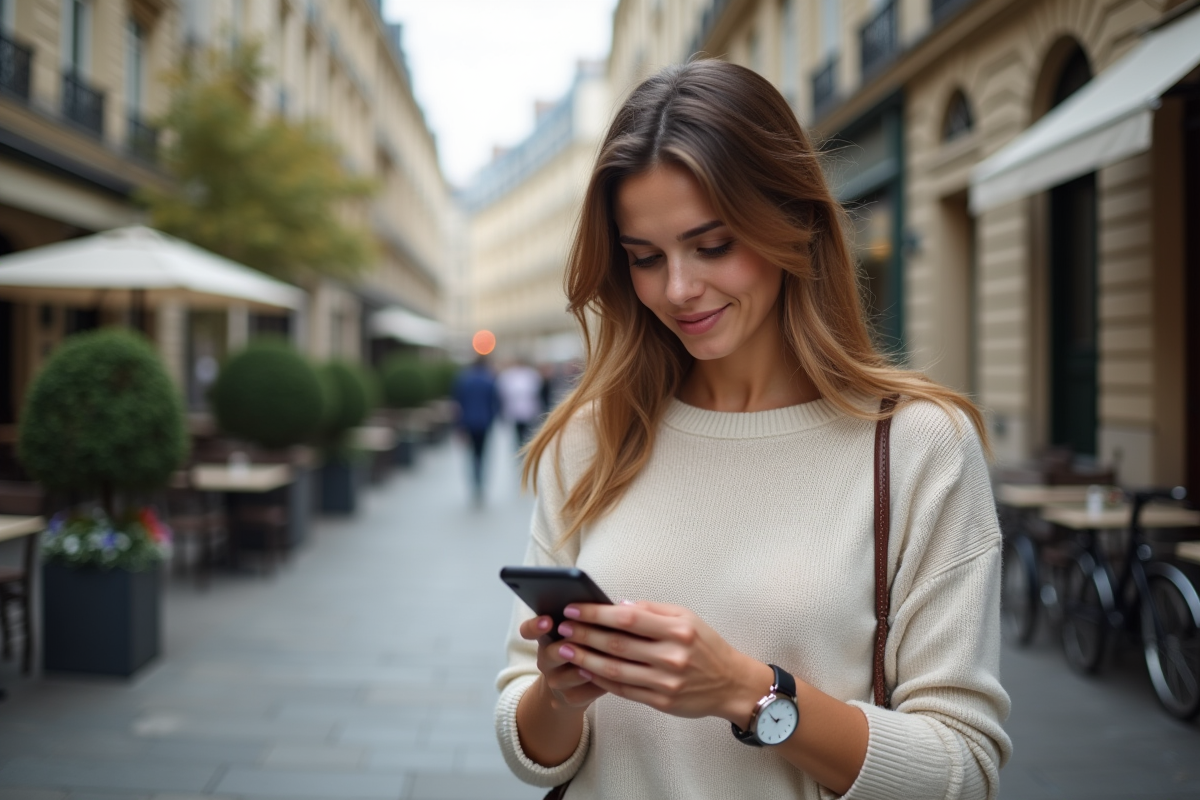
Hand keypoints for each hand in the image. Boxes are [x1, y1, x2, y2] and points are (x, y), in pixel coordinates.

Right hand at [518, 613, 606, 710]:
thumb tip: (618, 604)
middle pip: (548, 654)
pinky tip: (612, 679)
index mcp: (547, 637)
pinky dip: (599, 685)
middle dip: (563, 649)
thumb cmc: (583, 649)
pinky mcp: (569, 698)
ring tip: (597, 664)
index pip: (529, 630)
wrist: (572, 688)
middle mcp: (546, 659)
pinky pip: (584, 692)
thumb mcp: (580, 633)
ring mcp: (555, 680)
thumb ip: (589, 620)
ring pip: (567, 676)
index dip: (535, 626)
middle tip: (574, 645)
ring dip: (584, 669)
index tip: (547, 621)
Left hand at [554, 601, 771, 724]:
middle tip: (561, 629)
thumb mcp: (687, 618)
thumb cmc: (706, 646)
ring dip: (586, 659)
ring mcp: (666, 681)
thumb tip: (617, 605)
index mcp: (677, 629)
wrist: (731, 684)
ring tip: (566, 650)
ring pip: (616, 669)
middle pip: (617, 644)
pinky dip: (602, 680)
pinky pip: (624, 690)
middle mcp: (672, 655)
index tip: (573, 609)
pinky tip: (586, 670)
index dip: (596, 613)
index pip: (627, 618)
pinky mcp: (662, 702)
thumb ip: (653, 610)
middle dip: (584, 635)